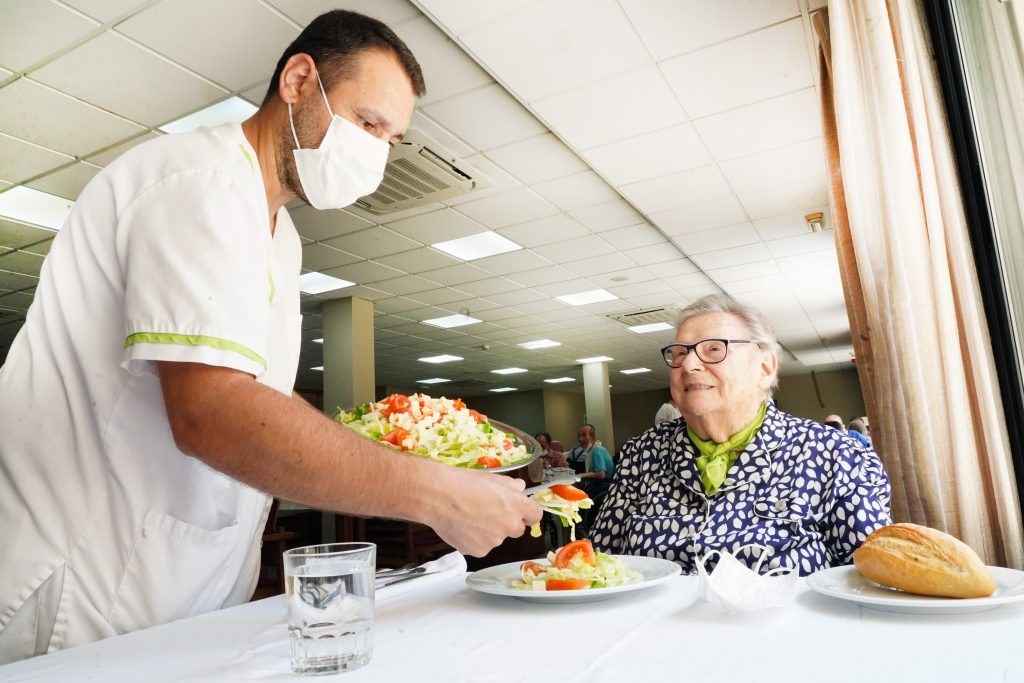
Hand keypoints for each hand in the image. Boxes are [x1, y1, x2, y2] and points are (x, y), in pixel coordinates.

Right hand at [426, 467, 542, 556]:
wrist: (438, 496)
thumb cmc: (462, 484)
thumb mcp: (492, 478)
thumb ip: (510, 486)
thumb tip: (518, 488)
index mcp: (517, 505)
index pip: (535, 515)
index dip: (527, 513)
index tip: (521, 512)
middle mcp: (509, 525)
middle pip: (516, 529)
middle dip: (506, 523)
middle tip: (487, 512)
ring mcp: (494, 541)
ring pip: (496, 538)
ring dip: (488, 531)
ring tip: (469, 517)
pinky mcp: (479, 551)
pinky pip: (480, 547)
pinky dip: (473, 540)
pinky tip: (462, 526)